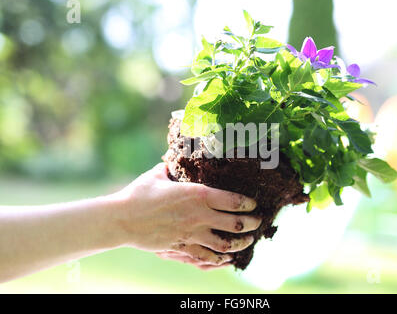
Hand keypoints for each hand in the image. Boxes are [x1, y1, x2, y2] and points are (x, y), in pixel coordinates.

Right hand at [114, 163, 260, 269]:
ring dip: (241, 243)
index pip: (233, 200)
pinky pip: (207, 257)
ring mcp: (192, 234)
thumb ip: (174, 165)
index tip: (254, 204)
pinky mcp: (182, 247)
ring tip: (248, 240)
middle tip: (258, 222)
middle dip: (251, 224)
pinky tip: (228, 258)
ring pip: (225, 244)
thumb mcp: (159, 173)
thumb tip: (178, 155)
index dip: (248, 204)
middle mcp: (199, 216)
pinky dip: (221, 259)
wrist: (122, 218)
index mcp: (197, 194)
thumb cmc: (140, 193)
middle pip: (235, 223)